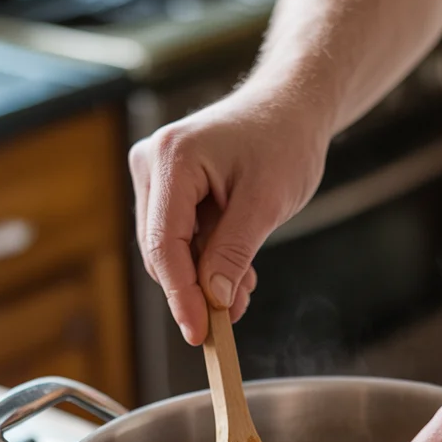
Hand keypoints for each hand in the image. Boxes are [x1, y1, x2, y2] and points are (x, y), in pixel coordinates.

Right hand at [129, 85, 329, 343]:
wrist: (289, 108)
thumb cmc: (283, 142)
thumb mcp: (267, 202)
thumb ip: (234, 252)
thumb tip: (213, 300)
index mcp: (172, 159)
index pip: (163, 244)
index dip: (180, 295)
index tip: (199, 334)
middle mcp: (151, 164)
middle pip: (160, 251)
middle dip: (195, 290)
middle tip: (233, 317)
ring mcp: (155, 175)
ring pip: (169, 251)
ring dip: (205, 278)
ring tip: (246, 288)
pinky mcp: (166, 187)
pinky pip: (179, 239)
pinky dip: (207, 262)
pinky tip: (239, 271)